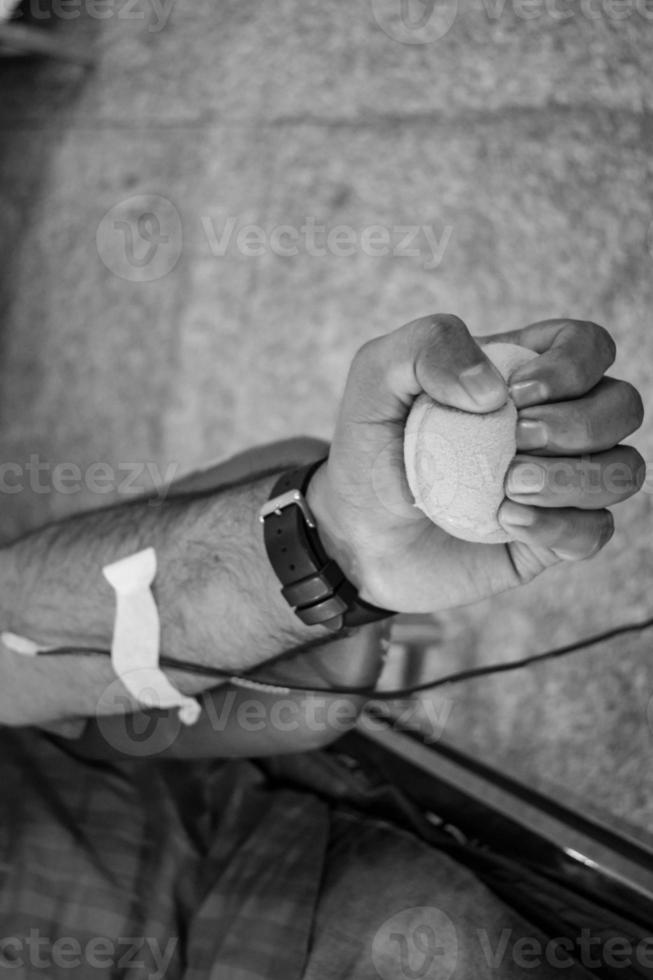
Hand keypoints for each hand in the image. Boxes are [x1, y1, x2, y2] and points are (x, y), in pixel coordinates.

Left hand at [308, 315, 644, 612]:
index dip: (573, 366)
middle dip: (581, 424)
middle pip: (623, 406)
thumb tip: (495, 389)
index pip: (590, 346)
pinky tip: (506, 522)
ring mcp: (558, 482)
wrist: (355, 531)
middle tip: (515, 441)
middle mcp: (554, 423)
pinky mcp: (552, 538)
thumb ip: (430, 345)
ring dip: (576, 478)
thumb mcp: (376, 376)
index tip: (515, 395)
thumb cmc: (370, 447)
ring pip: (625, 470)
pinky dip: (560, 526)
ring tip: (509, 488)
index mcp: (523, 372)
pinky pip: (595, 531)